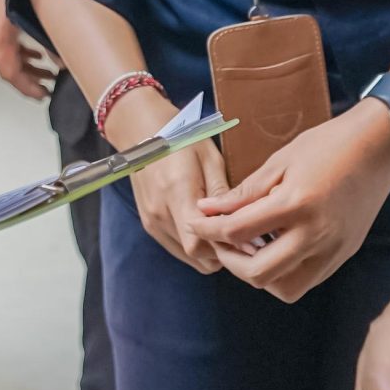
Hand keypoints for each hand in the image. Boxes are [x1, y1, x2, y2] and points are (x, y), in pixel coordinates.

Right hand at [0, 0, 57, 99]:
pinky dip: (22, 52)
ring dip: (27, 67)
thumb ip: (51, 40)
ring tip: (48, 72)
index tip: (43, 95)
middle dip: (29, 80)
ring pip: (8, 56)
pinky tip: (38, 52)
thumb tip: (65, 61)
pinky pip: (7, 43)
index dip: (28, 88)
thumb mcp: (41, 12)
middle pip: (8, 67)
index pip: (10, 72)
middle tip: (48, 88)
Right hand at [110, 87, 226, 272]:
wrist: (142, 131)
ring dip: (208, 251)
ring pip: (188, 257)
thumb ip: (224, 195)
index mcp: (176, 194)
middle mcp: (160, 214)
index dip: (224, 247)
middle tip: (240, 235)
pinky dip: (194, 245)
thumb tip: (244, 224)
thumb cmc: (181, 140)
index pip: (199, 243)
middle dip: (221, 252)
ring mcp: (152, 222)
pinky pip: (178, 248)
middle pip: (196, 256)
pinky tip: (205, 226)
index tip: (246, 239)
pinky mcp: (150, 224)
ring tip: (223, 229)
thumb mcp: (211, 159)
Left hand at [194, 101, 389, 300]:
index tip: (195, 224)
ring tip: (249, 248)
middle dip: (230, 262)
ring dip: (259, 274)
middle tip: (221, 242)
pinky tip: (275, 248)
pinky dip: (284, 273)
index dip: (209, 230)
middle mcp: (315, 236)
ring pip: (285, 288)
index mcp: (296, 206)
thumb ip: (244, 192)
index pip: (238, 232)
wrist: (378, 147)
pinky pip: (306, 280)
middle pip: (259, 274)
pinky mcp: (343, 256)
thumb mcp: (280, 161)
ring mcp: (333, 251)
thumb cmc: (328, 145)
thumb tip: (209, 209)